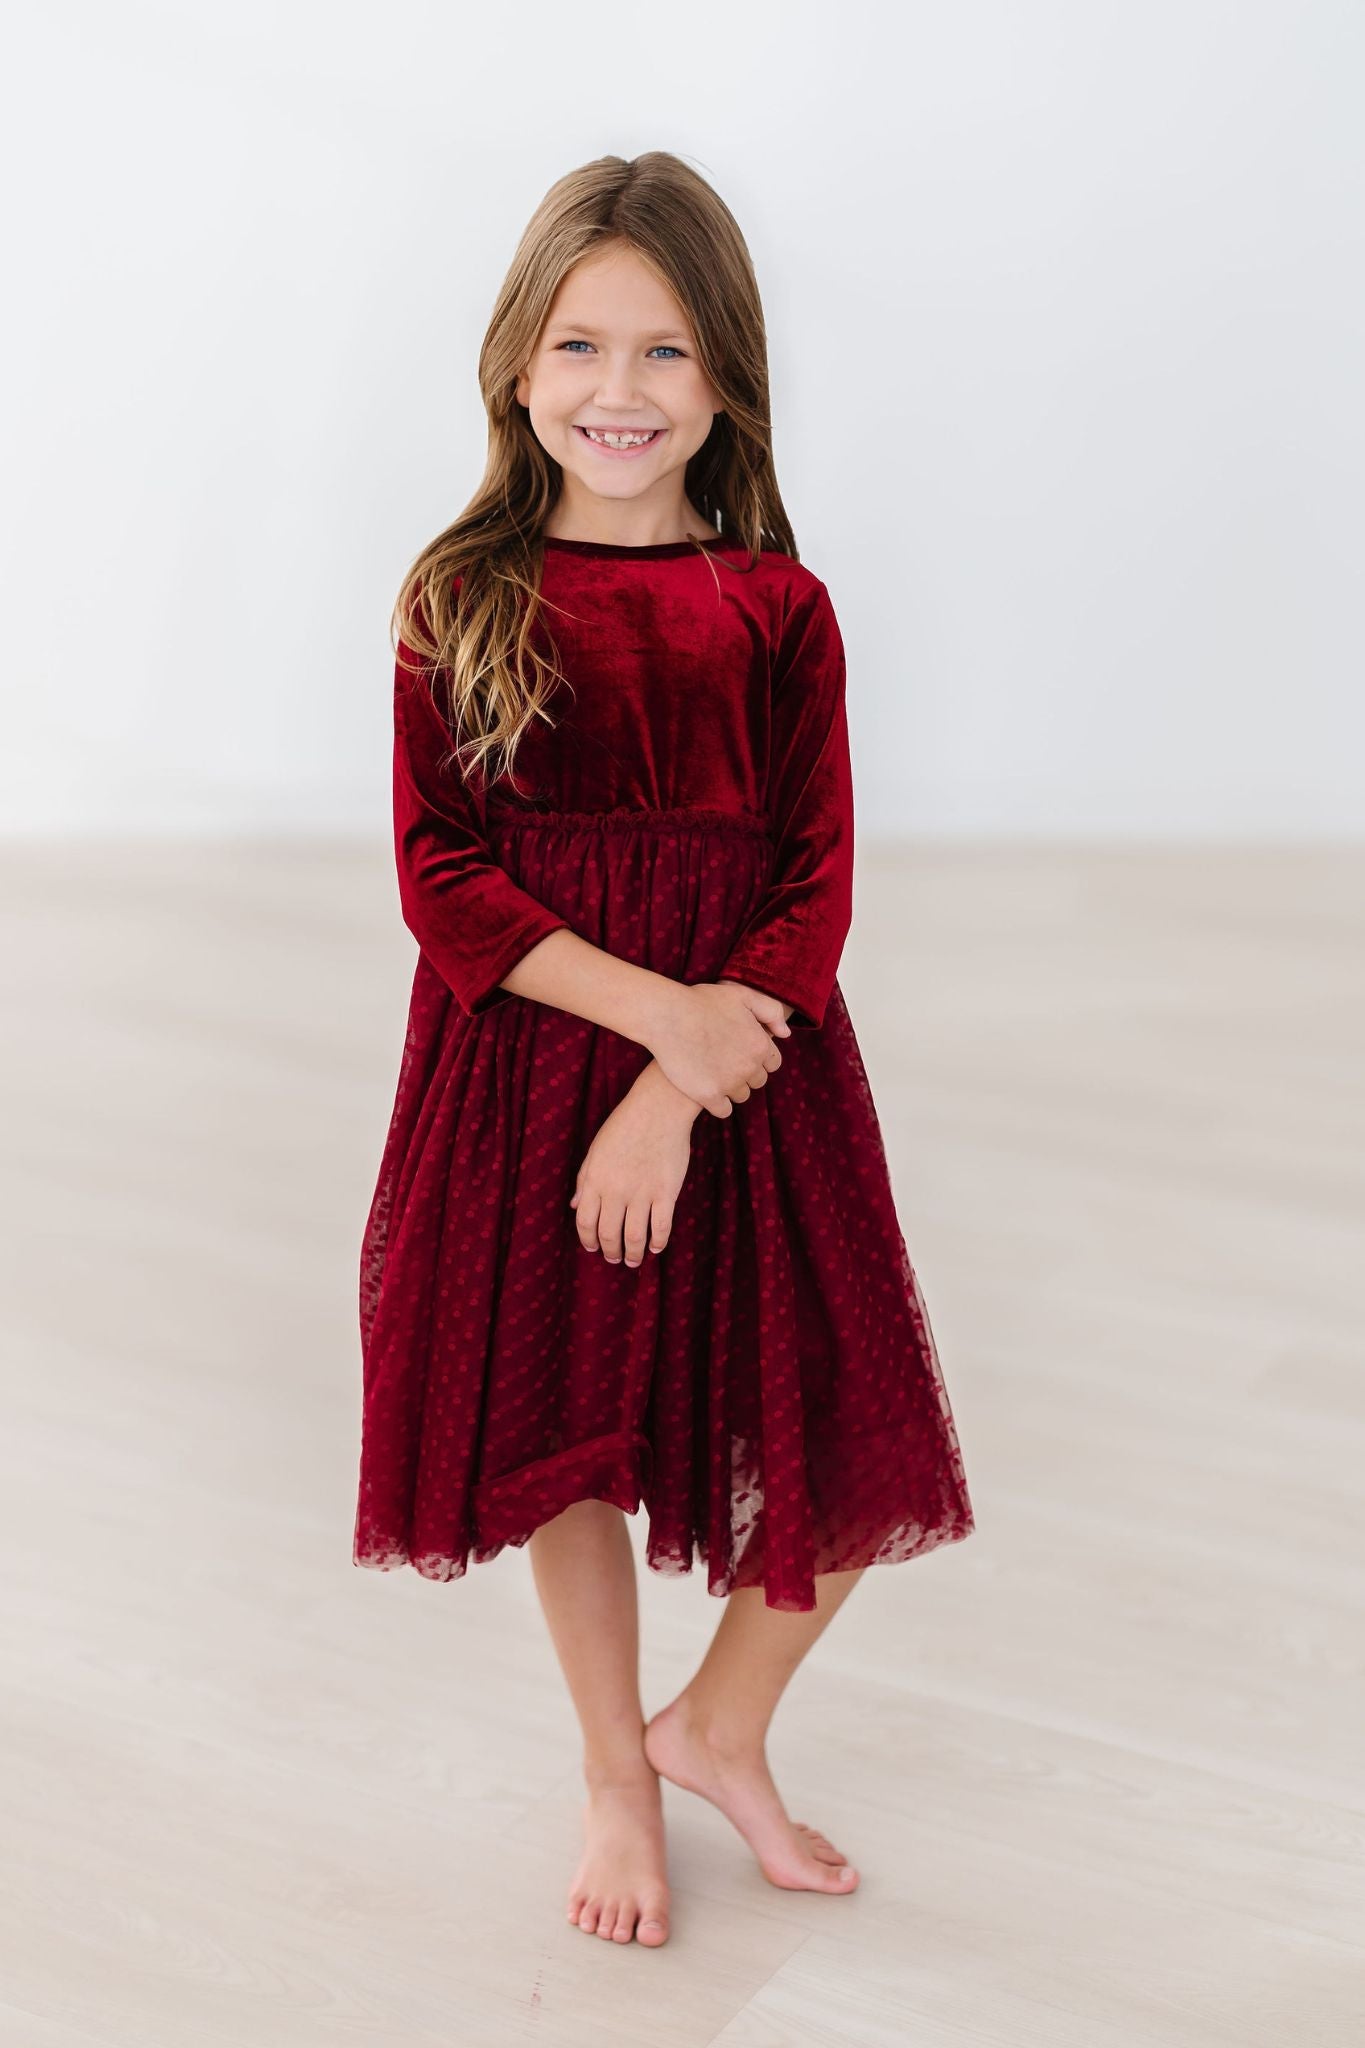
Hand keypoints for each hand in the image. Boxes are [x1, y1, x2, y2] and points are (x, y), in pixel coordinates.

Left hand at [569, 1061, 700, 1263]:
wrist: (658, 1109)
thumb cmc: (624, 1126)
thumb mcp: (596, 1151)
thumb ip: (584, 1180)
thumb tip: (575, 1205)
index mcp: (595, 1180)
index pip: (585, 1221)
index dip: (587, 1239)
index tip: (593, 1247)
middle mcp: (616, 1190)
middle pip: (609, 1234)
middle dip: (610, 1252)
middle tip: (614, 1258)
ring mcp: (642, 1193)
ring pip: (634, 1236)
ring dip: (633, 1254)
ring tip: (634, 1260)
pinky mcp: (666, 1192)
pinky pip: (661, 1227)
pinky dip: (657, 1243)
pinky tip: (655, 1247)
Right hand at [645, 981, 789, 1118]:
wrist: (666, 1016)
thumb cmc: (701, 1002)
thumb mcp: (741, 995)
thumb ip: (770, 1011)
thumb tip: (786, 1034)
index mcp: (760, 1044)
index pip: (772, 1063)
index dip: (757, 1057)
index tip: (740, 1050)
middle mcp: (749, 1067)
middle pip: (757, 1081)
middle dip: (746, 1073)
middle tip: (724, 1060)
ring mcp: (729, 1083)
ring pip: (741, 1096)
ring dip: (731, 1088)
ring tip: (712, 1072)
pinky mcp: (709, 1096)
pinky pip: (723, 1110)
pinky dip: (718, 1103)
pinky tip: (707, 1090)